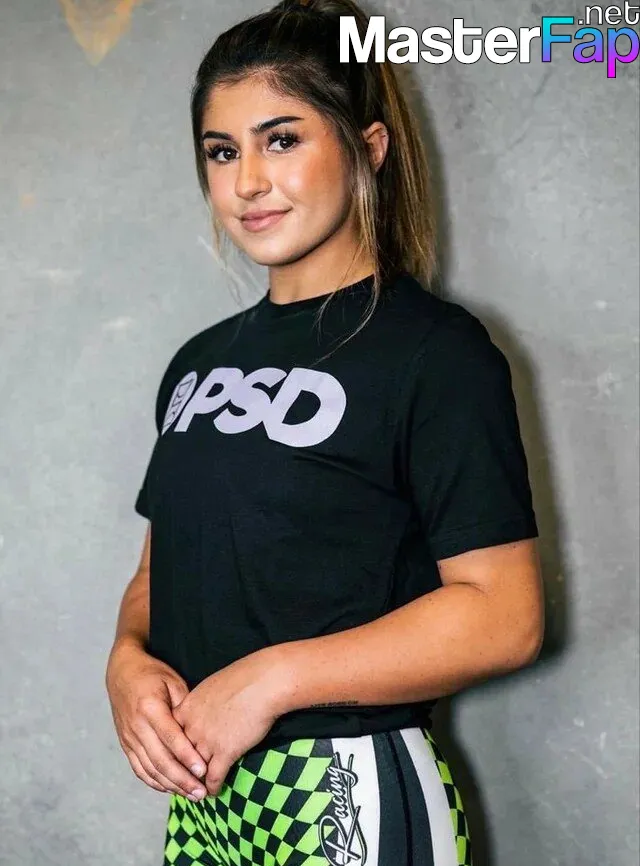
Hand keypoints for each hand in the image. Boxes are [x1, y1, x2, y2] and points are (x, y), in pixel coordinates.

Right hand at [105, 638, 208, 799]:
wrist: (121, 672)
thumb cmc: (152, 674)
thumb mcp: (172, 681)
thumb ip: (184, 706)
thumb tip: (201, 733)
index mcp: (150, 707)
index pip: (170, 737)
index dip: (187, 756)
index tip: (204, 770)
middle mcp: (136, 726)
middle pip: (160, 759)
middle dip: (182, 779)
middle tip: (202, 792)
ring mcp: (128, 738)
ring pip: (150, 769)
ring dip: (171, 786)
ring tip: (192, 795)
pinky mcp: (125, 744)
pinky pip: (139, 769)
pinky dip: (155, 782)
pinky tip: (171, 789)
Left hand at [172, 648, 286, 796]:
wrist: (263, 683)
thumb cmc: (243, 678)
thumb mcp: (211, 686)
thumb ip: (200, 703)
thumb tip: (202, 710)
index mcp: (186, 708)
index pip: (169, 736)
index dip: (171, 749)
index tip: (173, 759)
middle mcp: (191, 726)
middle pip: (178, 756)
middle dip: (179, 771)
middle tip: (181, 781)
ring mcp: (207, 741)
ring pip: (193, 771)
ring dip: (194, 784)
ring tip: (195, 792)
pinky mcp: (225, 752)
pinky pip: (213, 778)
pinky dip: (212, 788)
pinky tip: (213, 792)